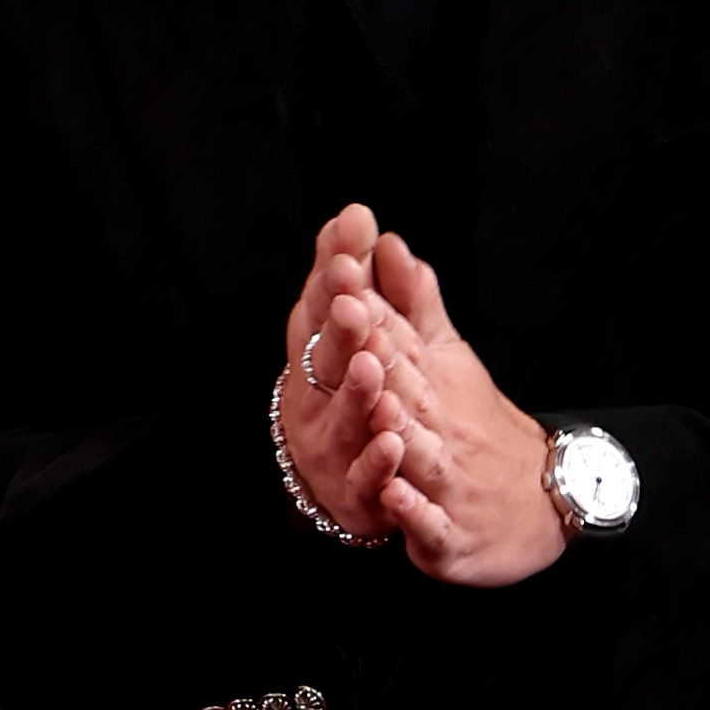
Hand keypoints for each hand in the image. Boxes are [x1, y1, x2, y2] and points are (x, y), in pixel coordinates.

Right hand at [277, 205, 405, 539]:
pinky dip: (376, 462)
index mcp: (319, 355)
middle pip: (326, 358)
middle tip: (351, 297)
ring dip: (355, 392)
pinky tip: (392, 442)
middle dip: (337, 328)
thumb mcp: (375, 333)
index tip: (348, 242)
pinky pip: (366, 479)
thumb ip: (371, 279)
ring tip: (370, 364)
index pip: (322, 307)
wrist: (354, 490)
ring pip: (344, 417)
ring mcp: (333, 447)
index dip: (332, 276)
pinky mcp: (356, 493)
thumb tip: (359, 216)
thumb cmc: (359, 398)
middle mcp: (316, 398)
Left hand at [309, 228, 561, 587]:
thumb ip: (415, 305)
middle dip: (379, 355)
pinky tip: (392, 496)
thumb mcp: (451, 359)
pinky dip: (412, 511)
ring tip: (377, 403)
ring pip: (421, 453)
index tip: (342, 274)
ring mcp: (449, 482)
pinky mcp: (450, 533)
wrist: (547, 501)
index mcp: (437, 385)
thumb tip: (388, 242)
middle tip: (349, 318)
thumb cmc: (481, 427)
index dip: (370, 309)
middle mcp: (444, 428)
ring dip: (398, 428)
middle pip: (409, 388)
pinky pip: (430, 522)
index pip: (401, 341)